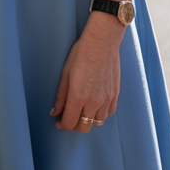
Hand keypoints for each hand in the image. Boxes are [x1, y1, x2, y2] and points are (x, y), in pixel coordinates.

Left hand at [50, 15, 122, 132]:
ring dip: (88, 120)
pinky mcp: (115, 95)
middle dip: (74, 126)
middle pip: (84, 127)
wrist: (102, 42)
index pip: (70, 122)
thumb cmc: (81, 54)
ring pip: (97, 122)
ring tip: (81, 111)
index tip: (58, 121)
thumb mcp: (65, 74)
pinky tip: (94, 106)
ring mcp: (106, 99)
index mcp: (78, 97)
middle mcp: (93, 102)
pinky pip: (109, 113)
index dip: (62, 125)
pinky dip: (101, 113)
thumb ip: (60, 96)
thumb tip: (54, 112)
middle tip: (68, 118)